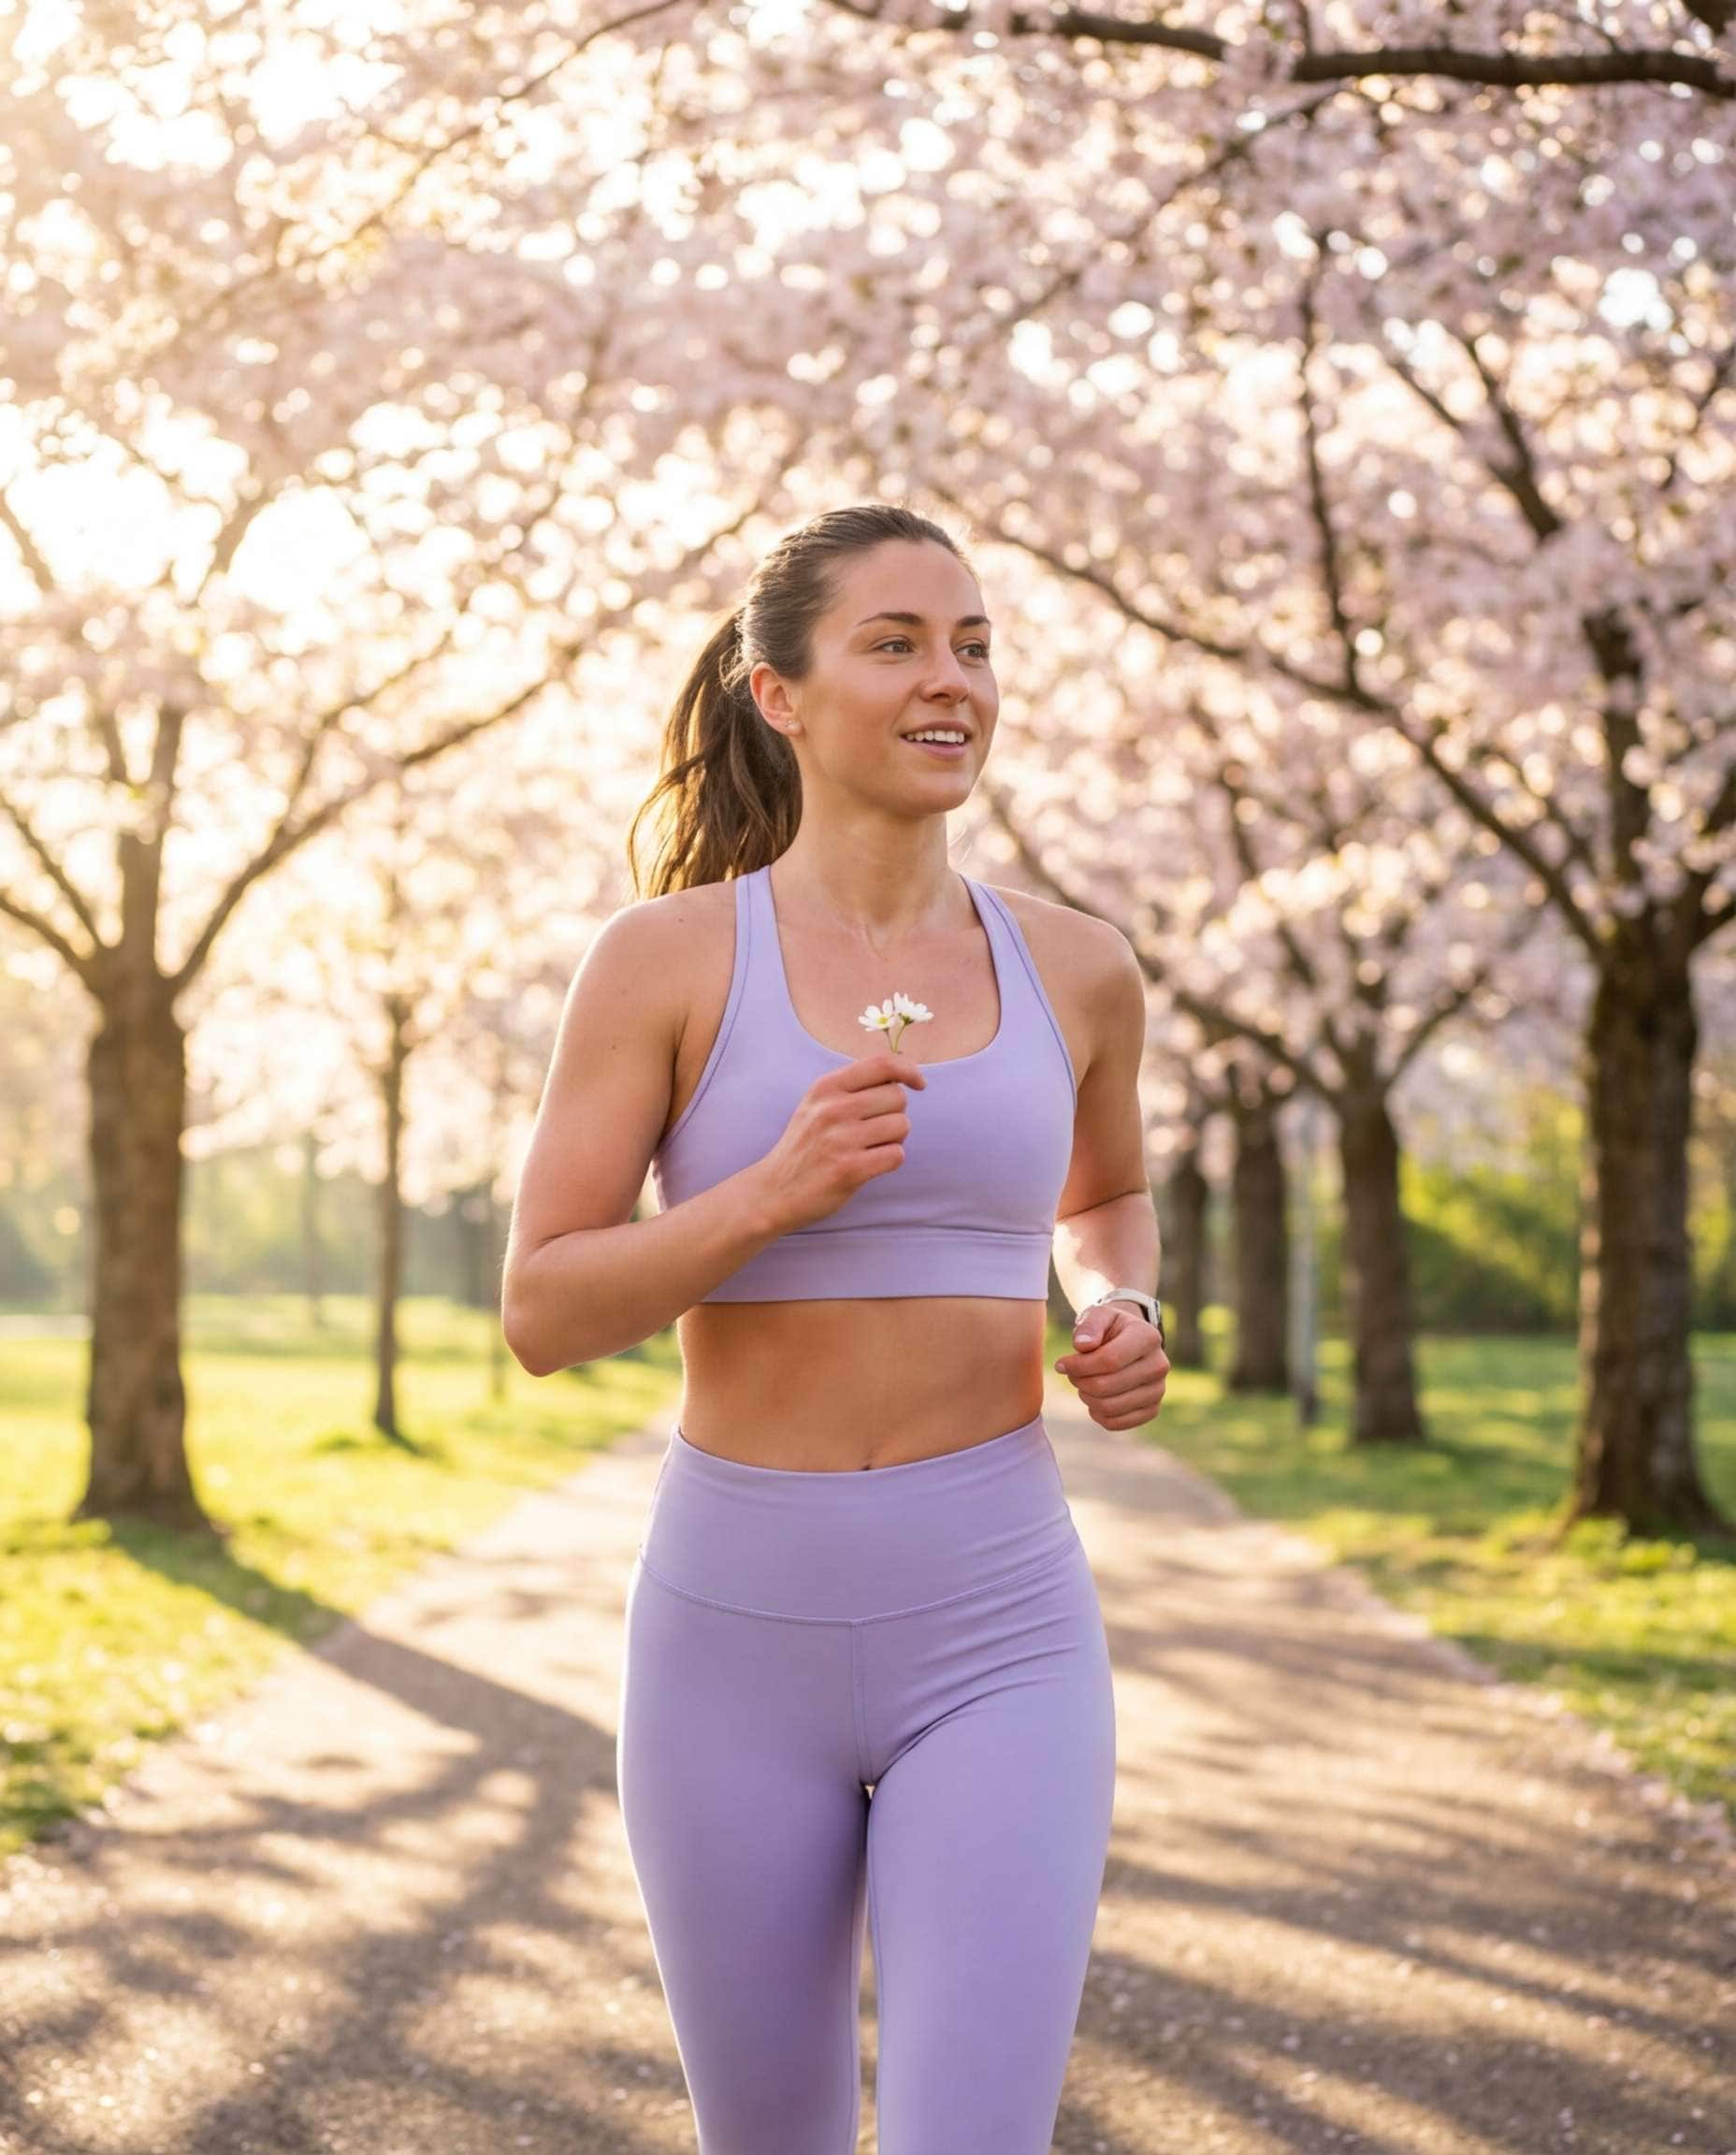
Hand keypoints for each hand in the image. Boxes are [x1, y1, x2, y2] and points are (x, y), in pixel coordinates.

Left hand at [1053, 1301, 1168, 1430]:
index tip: (1061, 1363)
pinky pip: (1116, 1423)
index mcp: (1148, 1337)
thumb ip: (1089, 1325)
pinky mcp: (1151, 1410)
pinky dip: (1097, 1413)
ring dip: (1086, 1397)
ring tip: (1083, 1383)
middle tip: (1072, 1373)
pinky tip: (1093, 1398)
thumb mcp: (1098, 1315)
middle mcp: (1159, 1365)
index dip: (1079, 1365)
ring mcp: (1158, 1390)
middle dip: (1080, 1381)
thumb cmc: (1110, 1328)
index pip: (1109, 1360)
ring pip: (1109, 1406)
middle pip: (1106, 1386)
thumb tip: (1082, 1346)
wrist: (1129, 1341)